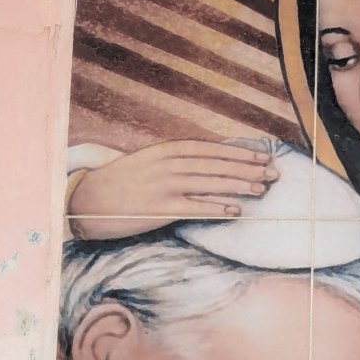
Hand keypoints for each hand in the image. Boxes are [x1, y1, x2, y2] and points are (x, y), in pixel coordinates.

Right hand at [68, 140, 276, 239]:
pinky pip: (195, 208)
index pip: (211, 149)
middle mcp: (168, 164)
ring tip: (262, 189)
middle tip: (273, 173)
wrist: (87, 199)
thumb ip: (177, 160)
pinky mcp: (160, 209)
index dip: (239, 152)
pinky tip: (236, 210)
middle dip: (248, 168)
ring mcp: (164, 186)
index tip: (262, 155)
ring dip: (239, 185)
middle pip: (217, 165)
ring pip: (211, 183)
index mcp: (166, 150)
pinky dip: (217, 208)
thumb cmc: (122, 182)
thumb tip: (210, 163)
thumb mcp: (149, 162)